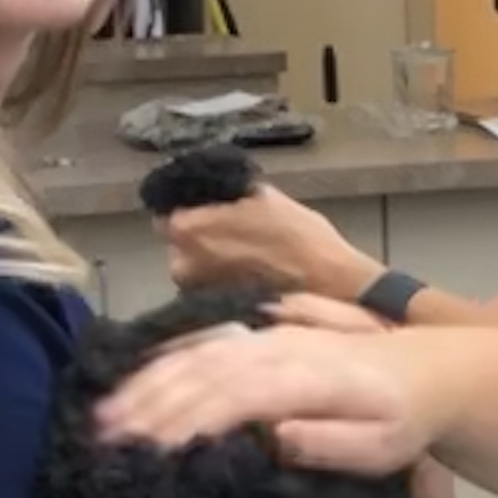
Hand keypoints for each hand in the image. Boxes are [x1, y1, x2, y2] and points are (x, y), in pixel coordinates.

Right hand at [93, 306, 443, 478]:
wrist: (430, 371)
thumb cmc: (402, 420)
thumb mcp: (380, 446)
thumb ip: (327, 443)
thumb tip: (271, 440)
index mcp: (307, 378)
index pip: (233, 396)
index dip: (186, 420)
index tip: (145, 450)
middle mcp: (281, 348)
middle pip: (203, 370)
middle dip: (149, 403)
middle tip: (102, 439)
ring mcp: (270, 336)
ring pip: (197, 351)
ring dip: (148, 381)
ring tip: (104, 415)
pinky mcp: (264, 334)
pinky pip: (206, 338)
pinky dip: (166, 357)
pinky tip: (135, 377)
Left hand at [159, 178, 378, 306]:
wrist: (330, 286)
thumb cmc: (300, 237)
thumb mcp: (263, 196)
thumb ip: (227, 192)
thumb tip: (215, 187)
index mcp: (186, 228)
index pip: (167, 213)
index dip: (189, 209)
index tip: (209, 209)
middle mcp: (181, 263)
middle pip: (178, 242)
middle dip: (198, 236)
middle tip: (230, 231)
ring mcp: (196, 292)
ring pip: (193, 266)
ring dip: (209, 258)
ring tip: (244, 253)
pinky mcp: (215, 311)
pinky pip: (208, 287)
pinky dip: (221, 279)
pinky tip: (247, 273)